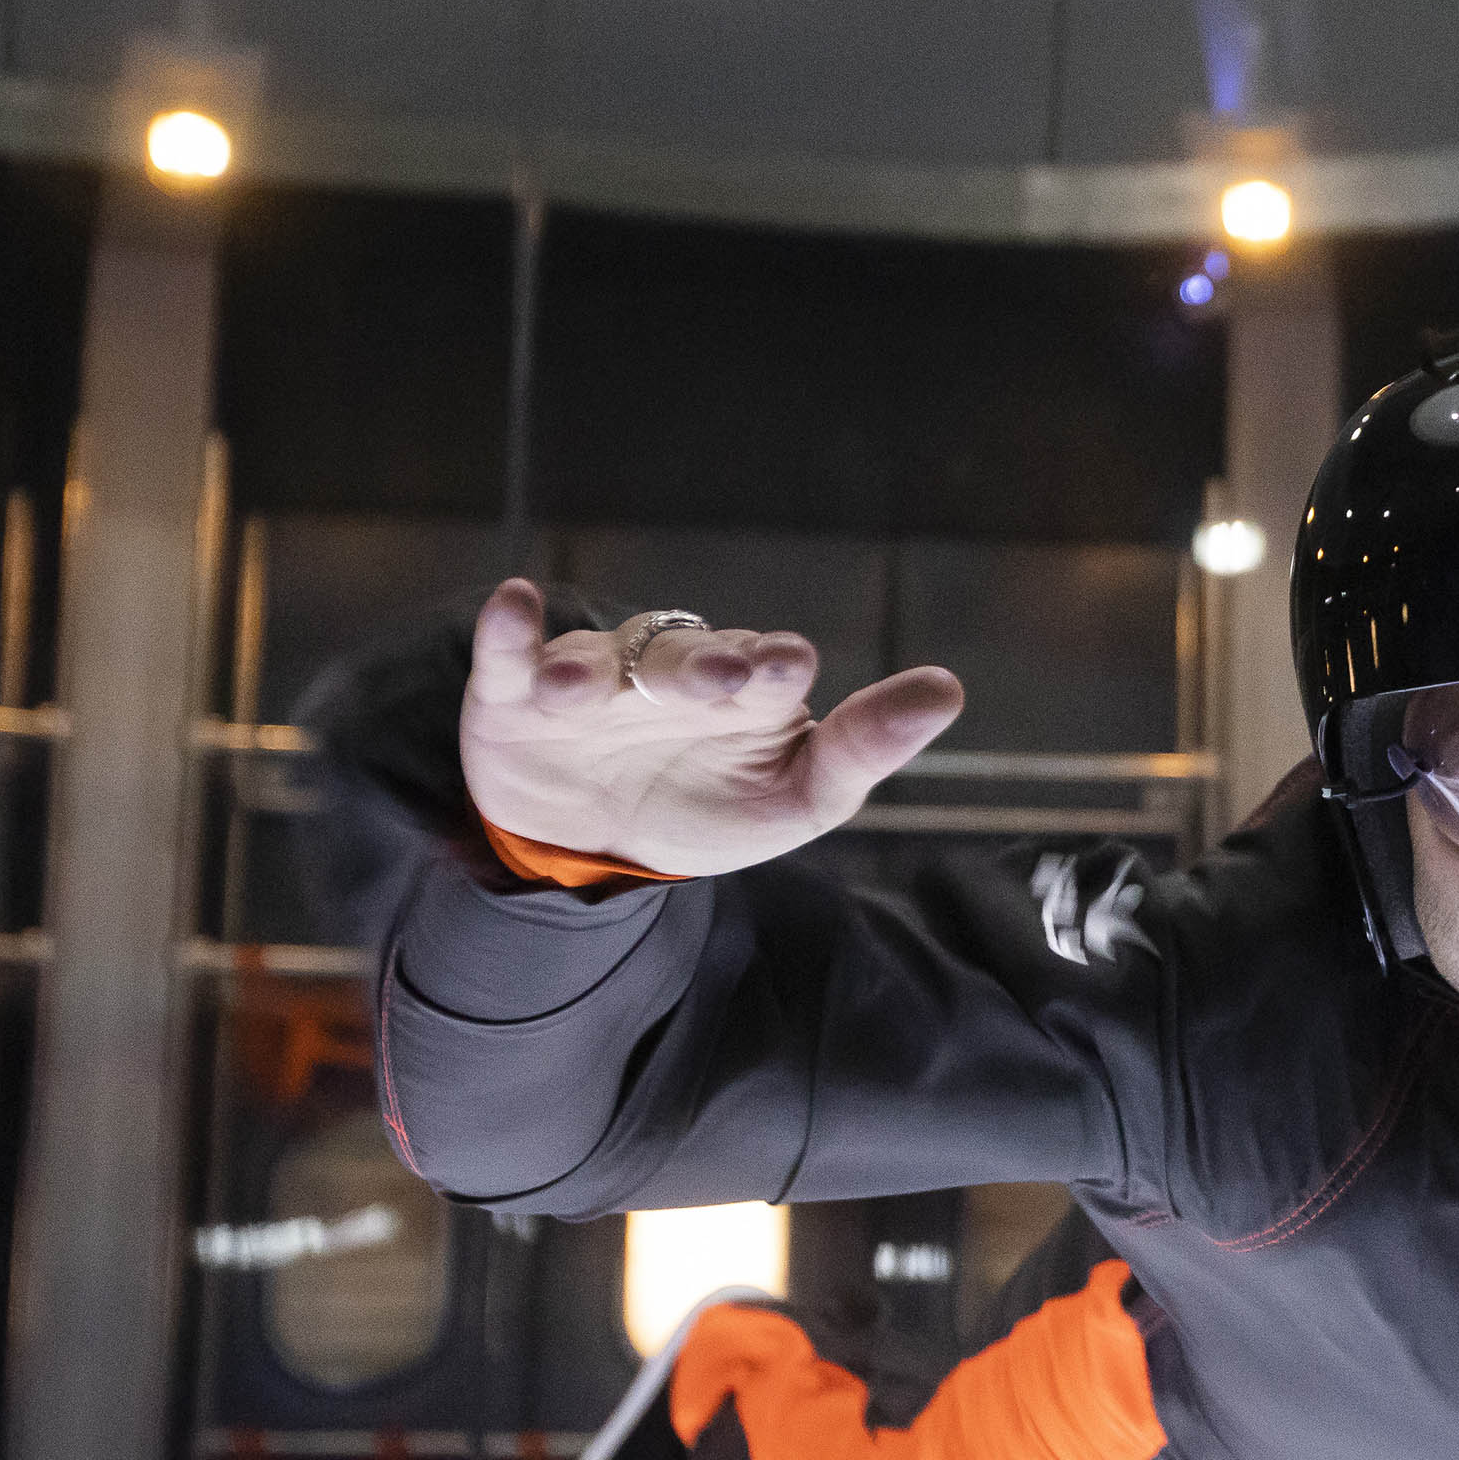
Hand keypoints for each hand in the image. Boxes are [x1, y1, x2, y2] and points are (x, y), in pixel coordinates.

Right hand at [458, 579, 963, 877]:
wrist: (601, 854)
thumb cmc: (714, 808)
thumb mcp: (800, 798)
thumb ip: (866, 748)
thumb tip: (948, 689)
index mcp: (747, 690)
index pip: (768, 666)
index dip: (775, 664)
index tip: (788, 668)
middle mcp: (671, 672)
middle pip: (684, 656)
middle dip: (697, 666)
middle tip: (715, 681)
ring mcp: (594, 681)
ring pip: (597, 660)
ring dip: (590, 669)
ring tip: (578, 691)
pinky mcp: (517, 698)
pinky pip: (510, 656)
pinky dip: (509, 632)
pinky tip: (513, 605)